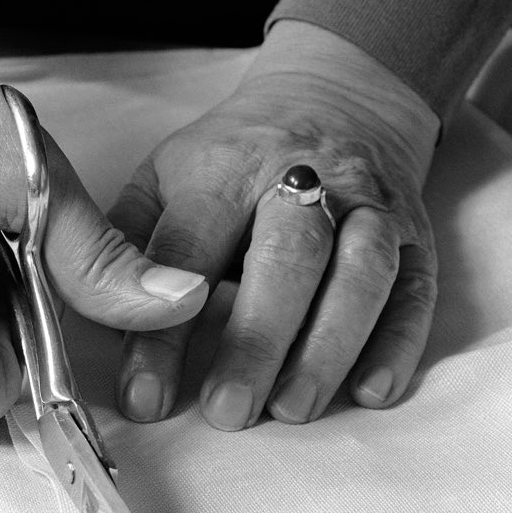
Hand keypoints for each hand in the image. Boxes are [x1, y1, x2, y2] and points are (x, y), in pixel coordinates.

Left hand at [109, 21, 440, 429]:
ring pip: (360, 273)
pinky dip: (399, 343)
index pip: (187, 251)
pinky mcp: (414, 233)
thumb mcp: (166, 174)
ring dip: (328, 347)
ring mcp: (368, 204)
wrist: (336, 99)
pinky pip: (415, 288)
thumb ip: (132, 238)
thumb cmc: (235, 155)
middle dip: (256, 341)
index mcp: (224, 168)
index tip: (146, 400)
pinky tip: (371, 391)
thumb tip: (96, 315)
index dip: (162, 329)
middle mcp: (303, 178)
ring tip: (292, 410)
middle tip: (227, 413)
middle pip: (287, 257)